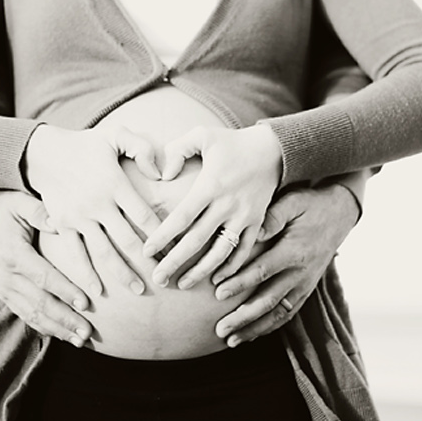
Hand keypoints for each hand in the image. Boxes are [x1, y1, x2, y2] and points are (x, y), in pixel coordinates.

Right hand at [0, 187, 93, 345]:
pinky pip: (23, 313)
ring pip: (31, 313)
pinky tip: (62, 335)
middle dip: (65, 319)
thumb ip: (40, 212)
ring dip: (57, 328)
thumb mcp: (19, 202)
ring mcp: (2, 285)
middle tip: (89, 332)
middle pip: (39, 302)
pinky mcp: (2, 290)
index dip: (65, 291)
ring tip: (81, 340)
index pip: (43, 277)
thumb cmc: (1, 204)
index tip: (87, 303)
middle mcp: (6, 275)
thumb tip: (59, 222)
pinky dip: (42, 326)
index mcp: (13, 253)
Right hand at [22, 125, 162, 294]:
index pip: (146, 216)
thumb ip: (143, 148)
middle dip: (149, 261)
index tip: (179, 250)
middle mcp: (98, 204)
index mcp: (116, 184)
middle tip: (166, 279)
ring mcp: (79, 217)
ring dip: (122, 273)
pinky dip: (85, 273)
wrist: (41, 152)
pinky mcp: (62, 225)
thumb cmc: (86, 145)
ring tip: (139, 290)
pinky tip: (95, 291)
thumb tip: (161, 174)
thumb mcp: (116, 135)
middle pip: (129, 239)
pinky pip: (75, 253)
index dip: (164, 235)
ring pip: (104, 251)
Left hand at [145, 124, 282, 288]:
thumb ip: (177, 149)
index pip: (181, 218)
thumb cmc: (233, 142)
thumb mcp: (203, 135)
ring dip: (202, 271)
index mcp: (210, 186)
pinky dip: (232, 267)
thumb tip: (163, 175)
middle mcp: (227, 204)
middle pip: (197, 240)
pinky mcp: (258, 221)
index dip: (162, 237)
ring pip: (221, 251)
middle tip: (158, 279)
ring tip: (184, 285)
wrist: (275, 149)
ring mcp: (244, 215)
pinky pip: (245, 249)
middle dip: (175, 262)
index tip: (146, 253)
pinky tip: (217, 280)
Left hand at [209, 182, 361, 345]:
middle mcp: (301, 273)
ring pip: (278, 313)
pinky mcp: (306, 289)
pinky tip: (251, 335)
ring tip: (230, 341)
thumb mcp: (293, 202)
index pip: (263, 271)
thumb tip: (251, 231)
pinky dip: (269, 326)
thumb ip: (272, 216)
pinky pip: (288, 313)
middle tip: (219, 329)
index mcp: (295, 251)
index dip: (240, 283)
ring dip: (254, 328)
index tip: (217, 292)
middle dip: (243, 317)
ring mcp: (305, 284)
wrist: (340, 214)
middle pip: (269, 300)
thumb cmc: (311, 205)